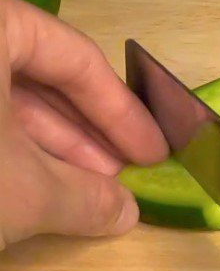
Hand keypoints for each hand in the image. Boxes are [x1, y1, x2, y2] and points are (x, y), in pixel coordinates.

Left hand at [0, 0, 166, 249]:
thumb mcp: (26, 190)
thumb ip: (87, 198)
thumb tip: (125, 212)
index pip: (75, 58)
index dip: (122, 113)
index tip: (153, 154)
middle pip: (38, 76)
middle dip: (85, 135)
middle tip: (120, 176)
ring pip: (0, 96)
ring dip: (48, 146)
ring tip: (85, 191)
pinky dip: (5, 146)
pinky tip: (34, 186)